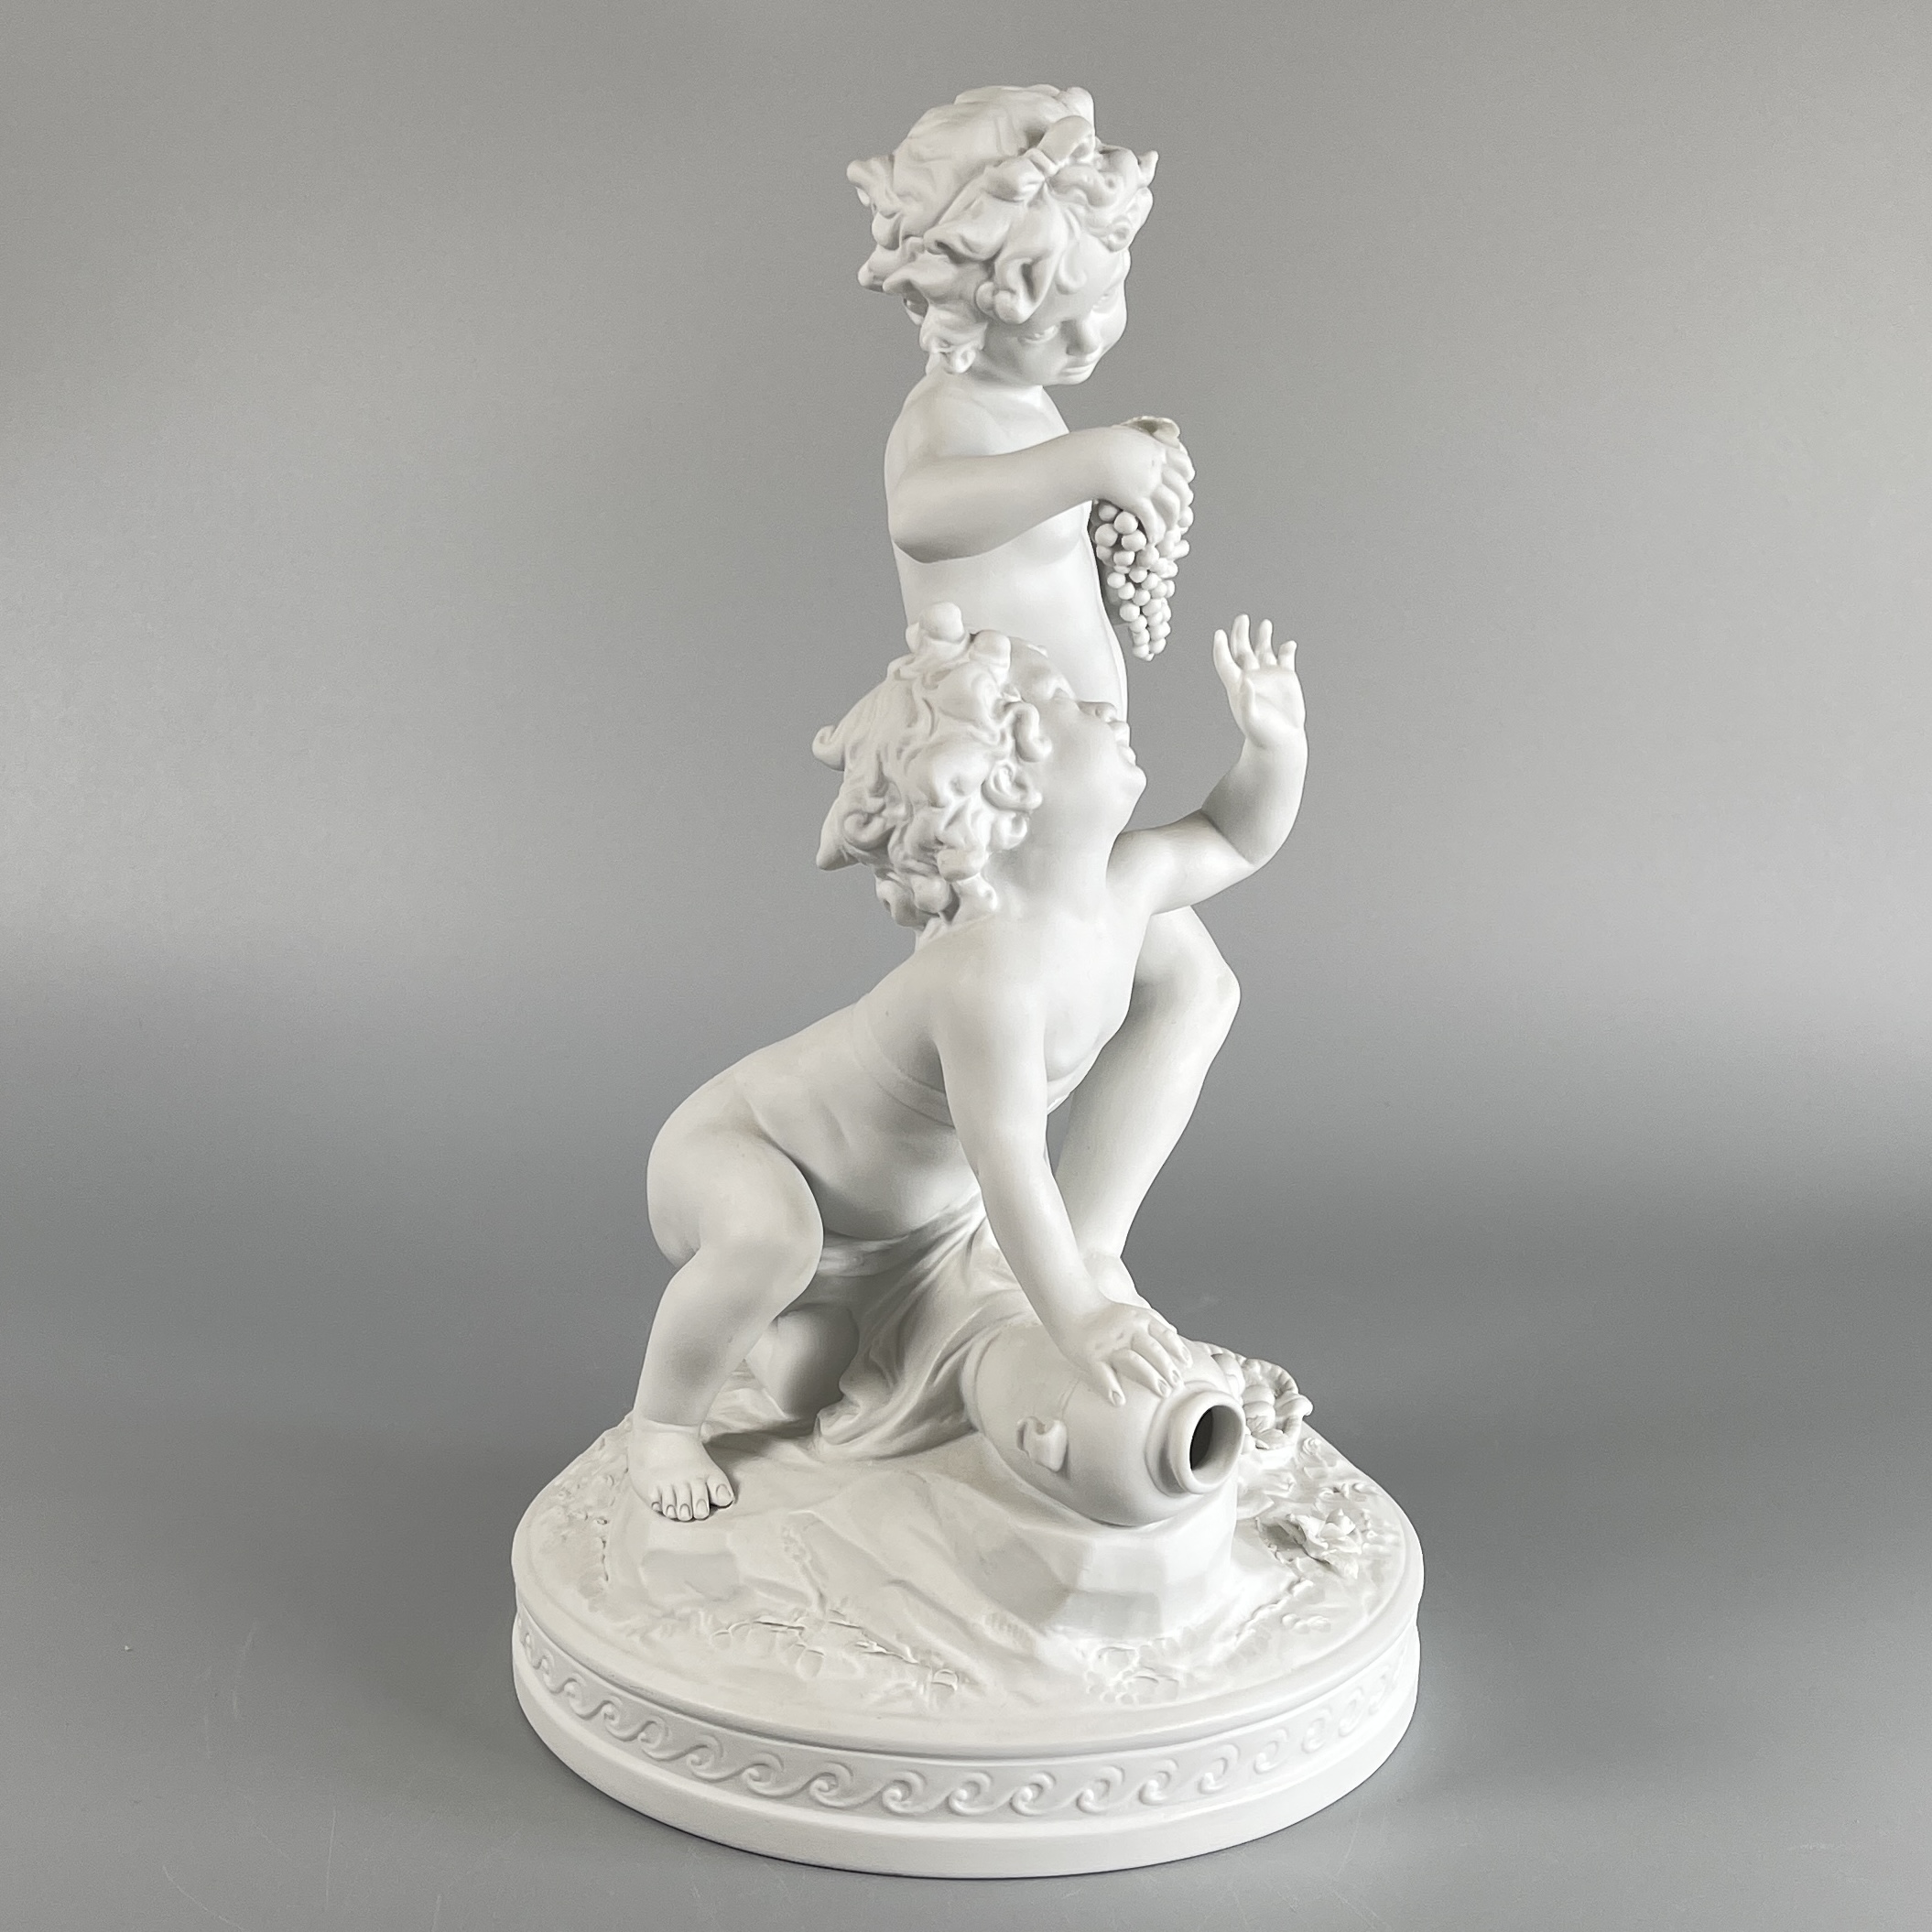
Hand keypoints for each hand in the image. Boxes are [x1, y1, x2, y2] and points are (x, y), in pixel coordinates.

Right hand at [1055, 1296, 1192, 1405]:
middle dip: (1167, 1368)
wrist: (1071, 1304)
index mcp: (1139, 1320)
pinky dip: (1111, 1387)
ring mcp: (1108, 1344)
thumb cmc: (1104, 1314)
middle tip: (1177, 1385)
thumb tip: (1175, 1333)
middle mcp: (1127, 1331)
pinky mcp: (1090, 1355)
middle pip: (1152, 1350)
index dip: (1177, 1350)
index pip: (1164, 1335)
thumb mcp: (1133, 1312)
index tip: (1188, 1365)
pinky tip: (1118, 1400)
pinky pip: (1102, 1373)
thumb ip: (1154, 1322)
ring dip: (1149, 1377)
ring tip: (1162, 1392)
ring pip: (1133, 1360)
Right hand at [1081, 421, 1193, 547]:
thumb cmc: (1100, 447)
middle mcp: (1157, 467)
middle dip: (1182, 506)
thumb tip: (1158, 434)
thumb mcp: (1127, 435)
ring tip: (1166, 530)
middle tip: (1177, 516)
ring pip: (1172, 507)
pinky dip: (1155, 532)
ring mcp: (1148, 484)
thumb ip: (1142, 436)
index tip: (1181, 488)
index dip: (1185, 480)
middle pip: (1182, 489)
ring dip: (1171, 522)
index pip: (1185, 466)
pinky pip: (1153, 520)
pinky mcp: (1136, 500)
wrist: (1088, 455)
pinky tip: (1152, 539)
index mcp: (1156, 451)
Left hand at [1212, 616, 1304, 750]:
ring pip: (1264, 649)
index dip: (1221, 648)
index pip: (1225, 662)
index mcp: (1237, 685)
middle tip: (1242, 618)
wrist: (1281, 740)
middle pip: (1242, 649)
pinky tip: (1289, 645)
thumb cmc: (1262, 734)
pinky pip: (1285, 657)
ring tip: (1265, 624)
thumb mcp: (1251, 720)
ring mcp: (1269, 675)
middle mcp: (1252, 676)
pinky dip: (1287, 649)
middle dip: (1241, 633)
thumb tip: (1246, 682)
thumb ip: (1247, 702)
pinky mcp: (1286, 677)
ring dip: (1263, 636)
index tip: (1219, 634)